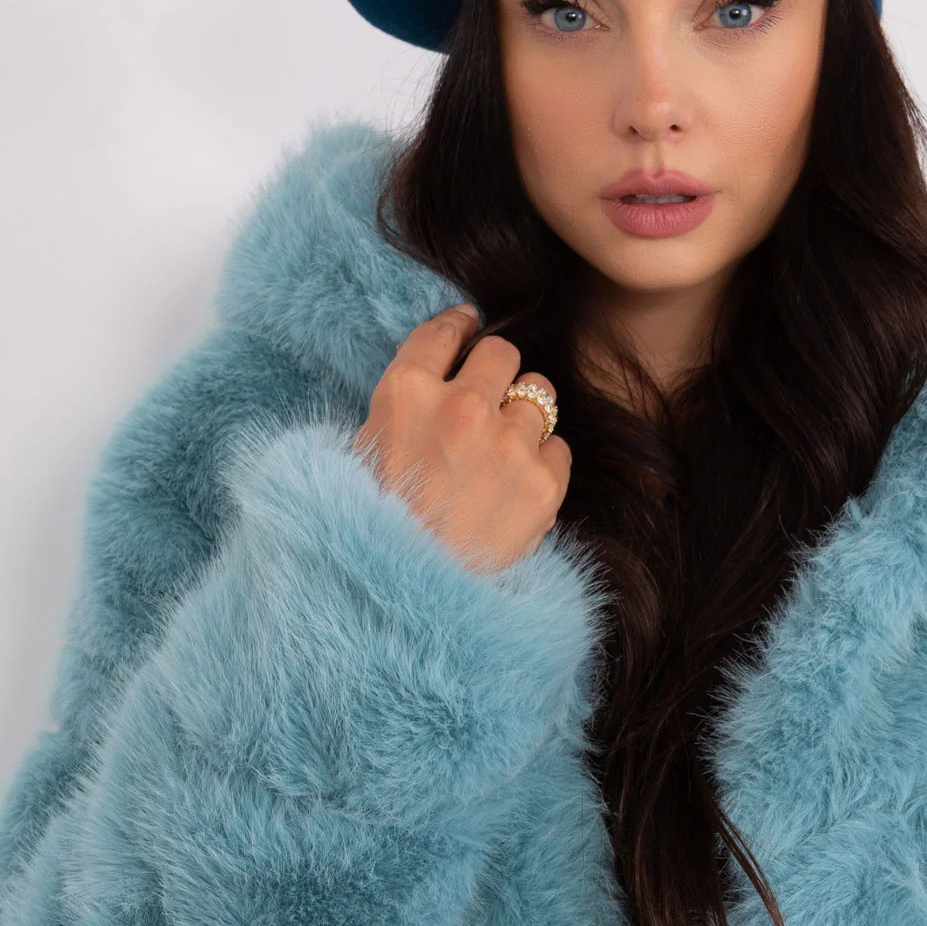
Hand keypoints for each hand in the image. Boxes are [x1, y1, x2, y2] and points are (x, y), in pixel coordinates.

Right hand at [353, 304, 570, 574]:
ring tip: (502, 451)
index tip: (467, 328)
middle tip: (486, 400)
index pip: (445, 331)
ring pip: (540, 394)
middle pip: (502, 353)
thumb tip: (443, 372)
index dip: (460, 327)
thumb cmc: (374, 528)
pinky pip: (560, 447)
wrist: (405, 598)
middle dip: (496, 373)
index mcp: (407, 393)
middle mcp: (462, 407)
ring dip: (523, 416)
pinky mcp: (543, 483)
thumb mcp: (366, 450)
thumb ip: (407, 406)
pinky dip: (542, 462)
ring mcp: (508, 443)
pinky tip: (516, 485)